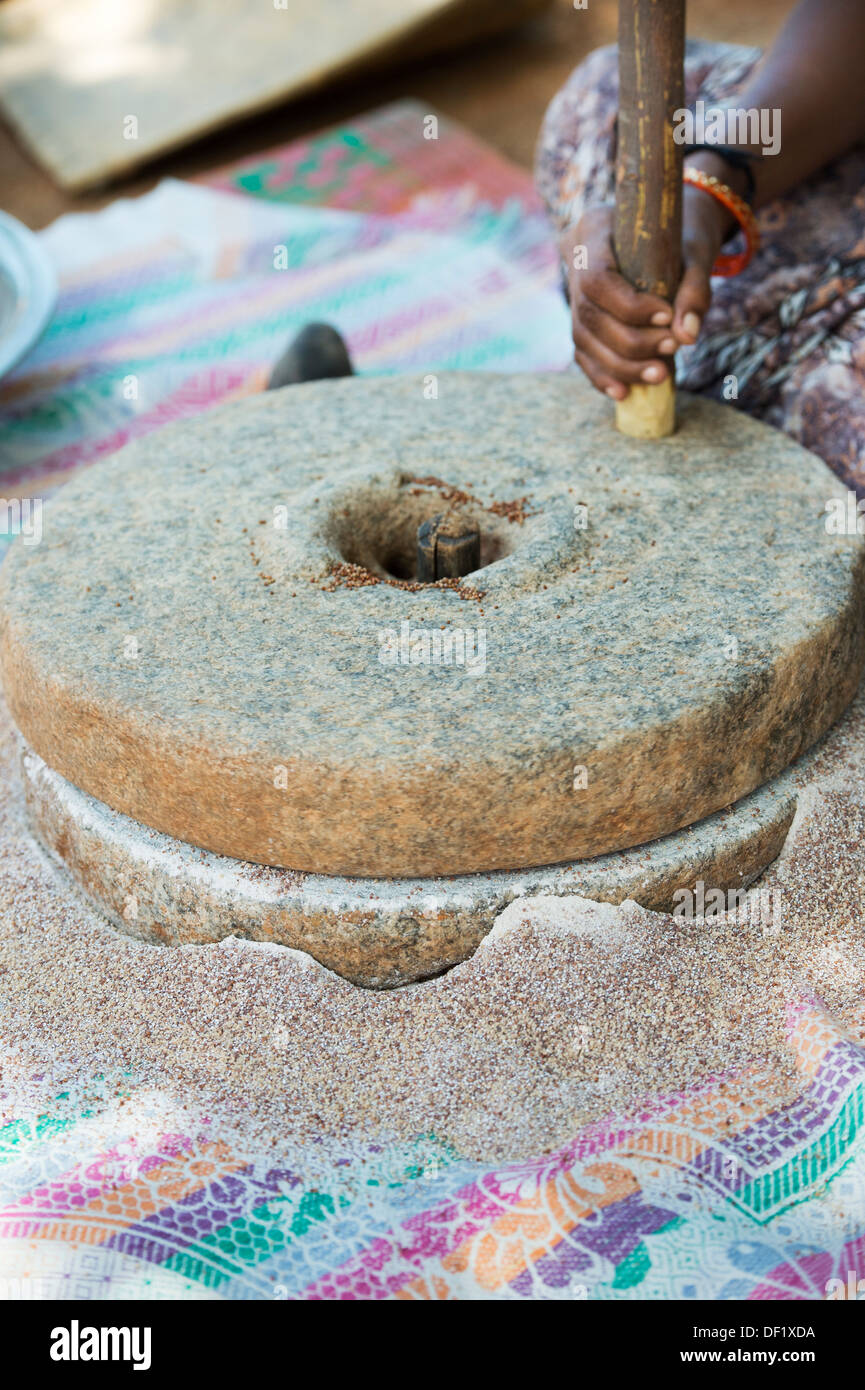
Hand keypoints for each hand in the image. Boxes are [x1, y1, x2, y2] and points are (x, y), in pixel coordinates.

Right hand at [561, 186, 730, 399]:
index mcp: (593, 227)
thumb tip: (686, 336)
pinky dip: (603, 376)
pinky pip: (582, 352)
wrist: (667, 231)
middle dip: (630, 342)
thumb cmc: (681, 237)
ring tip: (659, 374)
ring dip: (621, 365)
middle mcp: (573, 258)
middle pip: (589, 314)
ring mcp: (571, 289)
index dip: (629, 307)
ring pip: (583, 338)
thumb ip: (694, 290)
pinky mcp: (579, 316)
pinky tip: (625, 392)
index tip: (666, 317)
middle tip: (672, 350)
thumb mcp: (695, 253)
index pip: (597, 278)